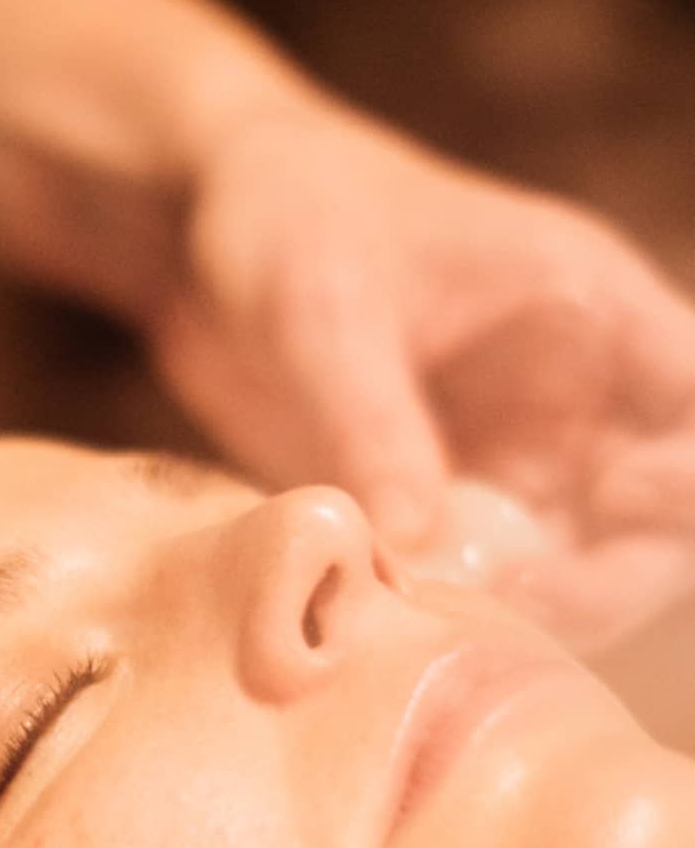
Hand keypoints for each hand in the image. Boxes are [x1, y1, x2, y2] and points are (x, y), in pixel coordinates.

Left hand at [148, 99, 694, 649]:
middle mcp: (576, 398)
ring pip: (583, 570)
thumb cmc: (285, 219)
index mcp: (591, 311)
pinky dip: (463, 616)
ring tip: (443, 622)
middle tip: (512, 600)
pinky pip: (490, 585)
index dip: (686, 472)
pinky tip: (400, 627)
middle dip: (611, 576)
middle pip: (663, 521)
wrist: (201, 236)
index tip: (611, 496)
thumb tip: (415, 540)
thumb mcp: (321, 308)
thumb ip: (369, 419)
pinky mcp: (448, 511)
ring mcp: (516, 463)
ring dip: (535, 613)